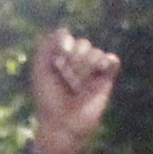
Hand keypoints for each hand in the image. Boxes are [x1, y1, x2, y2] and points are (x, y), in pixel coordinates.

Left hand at [26, 28, 120, 153]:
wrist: (62, 124)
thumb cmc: (48, 100)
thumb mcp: (40, 72)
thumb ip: (45, 47)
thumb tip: (64, 29)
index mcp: (60, 59)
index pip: (67, 39)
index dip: (64, 45)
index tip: (60, 57)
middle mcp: (77, 63)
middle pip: (83, 44)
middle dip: (74, 60)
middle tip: (68, 78)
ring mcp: (92, 71)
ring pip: (96, 52)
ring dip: (86, 67)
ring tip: (80, 84)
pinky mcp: (106, 79)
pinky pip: (112, 60)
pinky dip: (107, 61)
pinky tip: (100, 71)